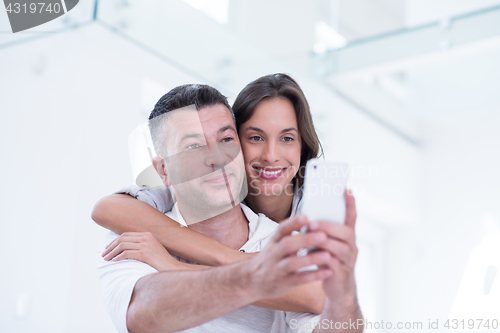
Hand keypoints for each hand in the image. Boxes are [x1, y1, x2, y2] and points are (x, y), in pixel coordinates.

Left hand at [102, 232, 179, 270]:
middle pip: (122, 239)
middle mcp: (146, 237)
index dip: (114, 241)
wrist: (171, 267)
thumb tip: (127, 248)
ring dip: (112, 252)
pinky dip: (118, 257)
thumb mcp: (152, 249)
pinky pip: (126, 253)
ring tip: (106, 259)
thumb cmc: (161, 261)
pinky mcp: (144, 253)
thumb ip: (142, 245)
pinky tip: (114, 261)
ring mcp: (145, 244)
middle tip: (104, 254)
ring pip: (122, 246)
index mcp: (147, 234)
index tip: (108, 248)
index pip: (126, 235)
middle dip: (110, 246)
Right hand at [244, 215, 333, 300]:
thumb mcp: (275, 244)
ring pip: (292, 263)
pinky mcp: (283, 283)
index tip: (306, 217)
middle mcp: (274, 253)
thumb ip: (291, 235)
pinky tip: (328, 272)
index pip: (281, 229)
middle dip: (305, 240)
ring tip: (328, 255)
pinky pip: (299, 279)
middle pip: (287, 244)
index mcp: (274, 241)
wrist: (253, 281)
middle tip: (323, 236)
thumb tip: (311, 220)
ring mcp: (277, 269)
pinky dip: (314, 276)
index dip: (293, 223)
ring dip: (310, 259)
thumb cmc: (271, 259)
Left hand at [309, 189, 358, 306]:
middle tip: (311, 224)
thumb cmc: (329, 262)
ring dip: (323, 242)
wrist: (338, 289)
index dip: (351, 204)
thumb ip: (320, 233)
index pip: (352, 217)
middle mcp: (352, 247)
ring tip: (308, 238)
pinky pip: (332, 264)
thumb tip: (306, 219)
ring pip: (340, 248)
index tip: (347, 189)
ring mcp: (349, 261)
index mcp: (348, 237)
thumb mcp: (326, 245)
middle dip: (328, 226)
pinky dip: (320, 259)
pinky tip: (309, 255)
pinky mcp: (342, 274)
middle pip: (346, 232)